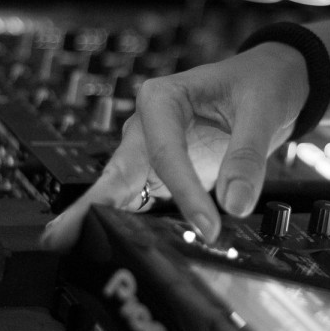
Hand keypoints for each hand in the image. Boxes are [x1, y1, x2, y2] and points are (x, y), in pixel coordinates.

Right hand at [39, 42, 308, 251]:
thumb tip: (235, 204)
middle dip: (92, 207)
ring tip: (71, 249)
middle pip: (119, 172)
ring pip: (120, 191)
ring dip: (101, 221)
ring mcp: (149, 153)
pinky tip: (109, 248)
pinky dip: (128, 225)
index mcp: (163, 98)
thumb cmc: (259, 84)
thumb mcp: (262, 110)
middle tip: (62, 237)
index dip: (185, 193)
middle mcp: (147, 126)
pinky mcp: (159, 175)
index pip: (165, 152)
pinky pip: (141, 202)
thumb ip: (248, 157)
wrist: (266, 81)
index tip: (208, 226)